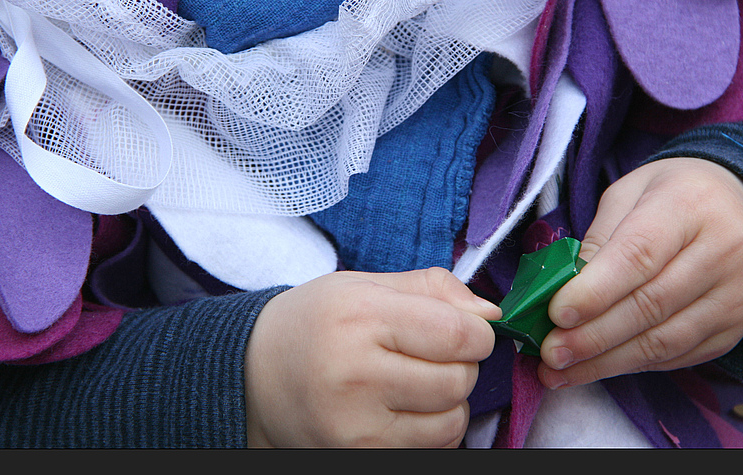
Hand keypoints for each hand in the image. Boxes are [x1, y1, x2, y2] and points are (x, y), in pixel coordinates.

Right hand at [244, 267, 500, 446]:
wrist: (252, 377)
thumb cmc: (313, 324)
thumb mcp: (362, 285)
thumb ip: (430, 288)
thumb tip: (490, 313)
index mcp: (359, 316)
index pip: (457, 333)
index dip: (478, 332)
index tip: (468, 330)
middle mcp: (356, 373)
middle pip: (460, 378)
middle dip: (461, 364)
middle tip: (430, 354)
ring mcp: (357, 424)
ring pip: (453, 418)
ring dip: (448, 400)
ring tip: (413, 382)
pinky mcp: (361, 455)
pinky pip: (434, 446)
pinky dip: (432, 427)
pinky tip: (401, 410)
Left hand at [536, 157, 742, 388]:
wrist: (737, 206)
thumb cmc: (668, 196)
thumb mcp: (627, 195)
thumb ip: (598, 238)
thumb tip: (563, 291)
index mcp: (689, 207)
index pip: (639, 255)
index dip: (595, 291)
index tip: (556, 314)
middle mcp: (722, 253)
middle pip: (650, 305)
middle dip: (593, 336)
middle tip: (549, 352)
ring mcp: (734, 296)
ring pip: (664, 341)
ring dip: (607, 362)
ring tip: (561, 371)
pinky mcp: (733, 329)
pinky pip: (677, 356)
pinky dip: (632, 365)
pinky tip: (597, 367)